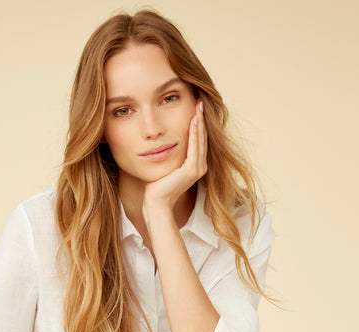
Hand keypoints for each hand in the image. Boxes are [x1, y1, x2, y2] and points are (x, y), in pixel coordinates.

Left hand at [143, 100, 207, 214]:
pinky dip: (194, 133)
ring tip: (198, 107)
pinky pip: (194, 147)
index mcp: (195, 166)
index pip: (198, 141)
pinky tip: (193, 121)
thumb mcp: (166, 166)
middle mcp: (200, 167)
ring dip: (199, 123)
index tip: (195, 109)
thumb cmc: (157, 187)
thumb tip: (164, 142)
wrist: (156, 203)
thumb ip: (171, 154)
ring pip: (200, 140)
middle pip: (202, 138)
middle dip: (201, 120)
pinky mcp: (191, 170)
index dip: (198, 125)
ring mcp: (197, 169)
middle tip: (200, 102)